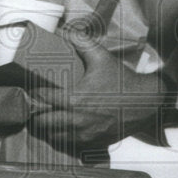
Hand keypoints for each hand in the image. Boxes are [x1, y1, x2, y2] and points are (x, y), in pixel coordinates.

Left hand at [27, 30, 169, 151]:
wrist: (146, 103)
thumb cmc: (122, 81)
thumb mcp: (102, 58)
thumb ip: (82, 43)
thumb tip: (67, 31)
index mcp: (74, 100)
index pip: (42, 99)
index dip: (34, 94)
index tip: (31, 89)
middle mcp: (76, 120)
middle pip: (42, 123)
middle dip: (36, 114)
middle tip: (35, 106)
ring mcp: (84, 135)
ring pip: (53, 137)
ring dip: (47, 128)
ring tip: (47, 118)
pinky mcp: (93, 143)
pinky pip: (69, 146)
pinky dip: (63, 139)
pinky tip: (64, 129)